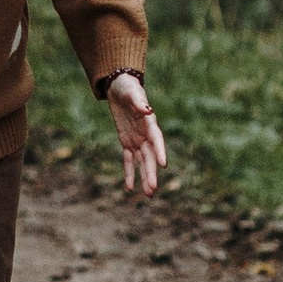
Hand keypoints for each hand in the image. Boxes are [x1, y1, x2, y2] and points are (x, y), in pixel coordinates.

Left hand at [107, 71, 166, 198]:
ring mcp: (137, 139)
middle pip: (150, 156)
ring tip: (148, 194)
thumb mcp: (131, 92)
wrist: (119, 88)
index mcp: (149, 122)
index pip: (156, 139)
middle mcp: (145, 134)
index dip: (160, 151)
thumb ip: (138, 101)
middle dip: (151, 172)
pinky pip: (129, 160)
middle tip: (153, 189)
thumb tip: (147, 109)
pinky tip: (129, 187)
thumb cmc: (127, 88)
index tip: (163, 165)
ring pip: (142, 162)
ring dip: (144, 177)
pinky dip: (129, 173)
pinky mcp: (127, 142)